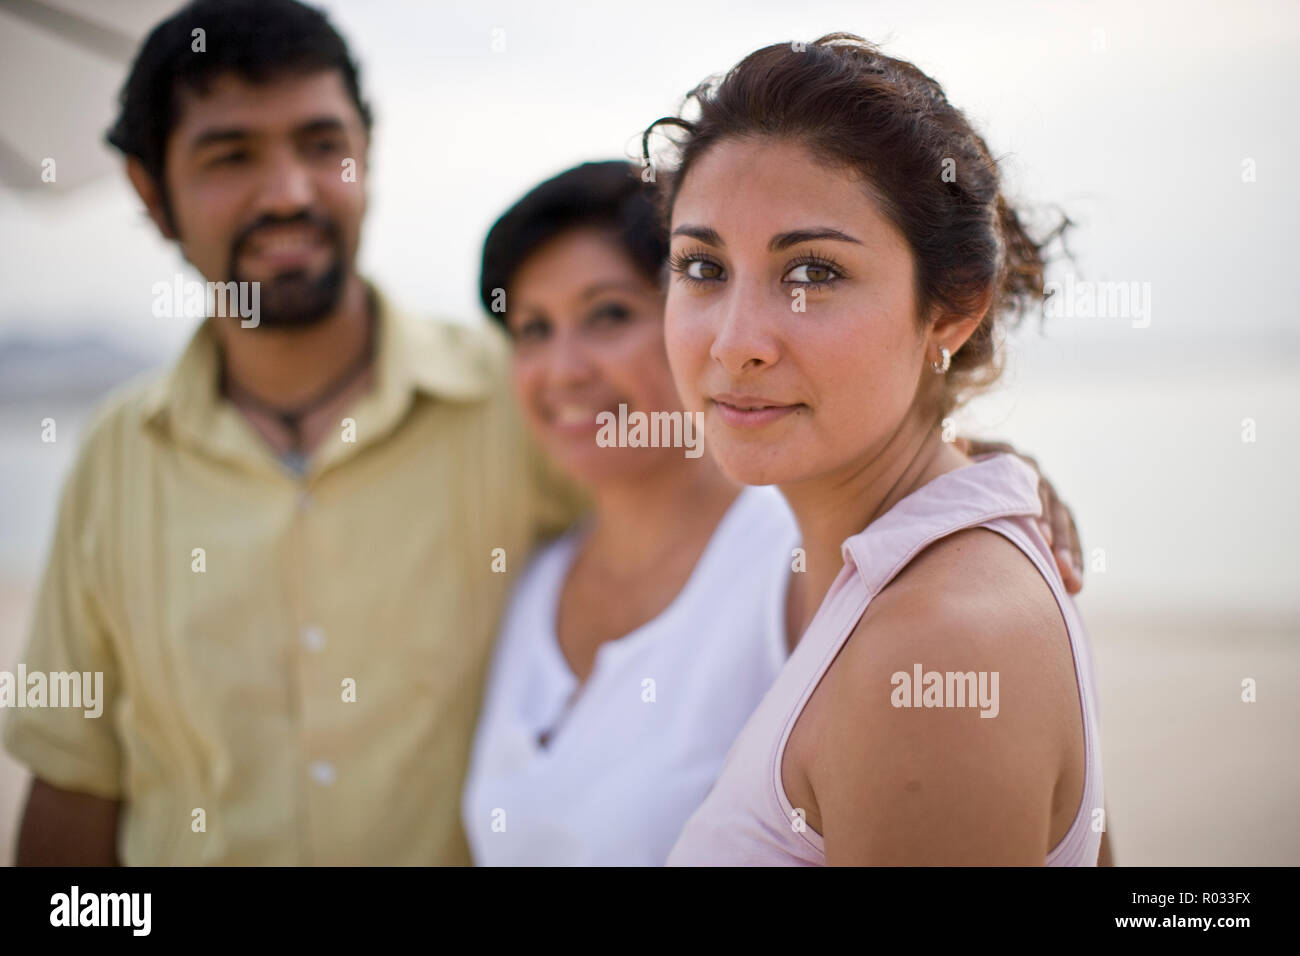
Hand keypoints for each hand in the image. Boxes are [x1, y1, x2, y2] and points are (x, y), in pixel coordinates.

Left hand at [957, 438, 1083, 593]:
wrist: (959, 480)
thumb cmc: (946, 472)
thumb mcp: (946, 459)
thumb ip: (954, 451)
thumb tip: (955, 439)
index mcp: (1009, 456)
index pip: (1029, 482)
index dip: (1037, 510)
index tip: (1039, 537)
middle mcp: (1034, 473)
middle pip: (1051, 505)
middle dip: (1056, 538)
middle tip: (1056, 566)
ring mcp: (1047, 495)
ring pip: (1065, 524)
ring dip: (1069, 554)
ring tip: (1071, 583)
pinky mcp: (1056, 518)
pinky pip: (1071, 539)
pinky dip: (1074, 561)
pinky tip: (1075, 587)